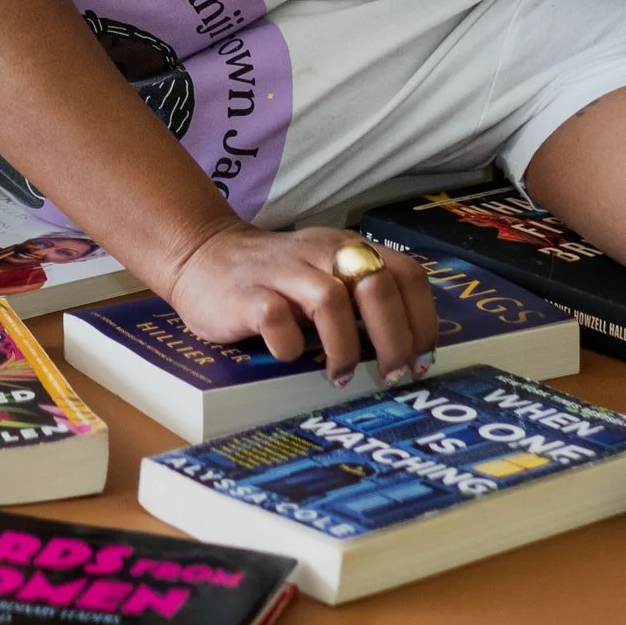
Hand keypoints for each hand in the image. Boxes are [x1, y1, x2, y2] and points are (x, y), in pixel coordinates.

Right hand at [162, 223, 438, 382]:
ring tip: (341, 376)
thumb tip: (411, 354)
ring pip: (330, 299)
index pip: (407, 274)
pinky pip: (275, 318)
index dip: (423, 321)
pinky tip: (289, 357)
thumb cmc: (275, 280)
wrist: (202, 256)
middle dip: (395, 338)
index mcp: (346, 248)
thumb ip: (362, 299)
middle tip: (392, 375)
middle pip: (377, 284)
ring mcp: (282, 271)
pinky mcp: (246, 293)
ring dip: (345, 347)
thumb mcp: (325, 276)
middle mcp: (320, 252)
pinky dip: (289, 345)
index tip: (422, 360)